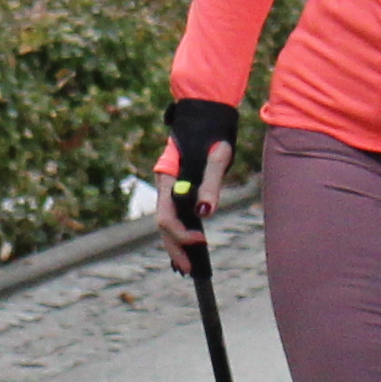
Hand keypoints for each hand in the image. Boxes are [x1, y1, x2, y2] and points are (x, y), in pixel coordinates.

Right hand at [157, 97, 241, 265]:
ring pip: (166, 220)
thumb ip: (210, 184)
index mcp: (169, 177)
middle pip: (163, 224)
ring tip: (187, 265)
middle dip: (175, 248)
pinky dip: (179, 231)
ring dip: (175, 243)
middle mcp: (165, 184)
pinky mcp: (179, 185)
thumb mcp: (217, 156)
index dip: (182, 235)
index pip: (167, 217)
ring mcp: (170, 186)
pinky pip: (174, 213)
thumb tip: (205, 213)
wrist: (205, 111)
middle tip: (189, 270)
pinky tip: (188, 244)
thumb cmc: (212, 131)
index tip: (202, 243)